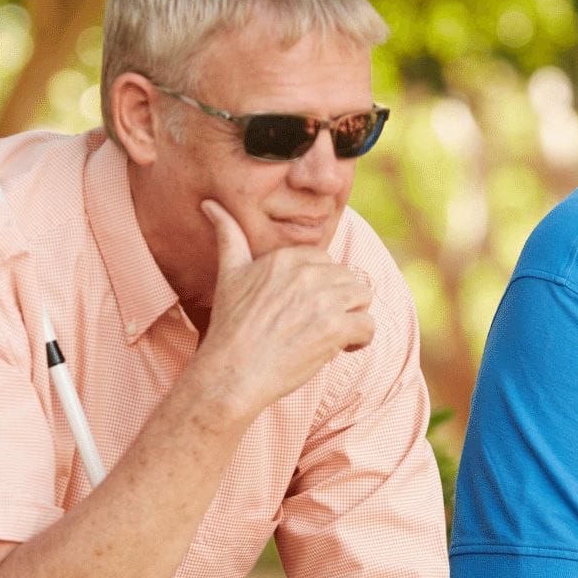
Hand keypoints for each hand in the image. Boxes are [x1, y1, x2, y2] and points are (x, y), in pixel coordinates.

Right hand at [186, 200, 373, 416]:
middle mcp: (306, 273)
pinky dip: (361, 339)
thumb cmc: (230, 328)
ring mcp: (322, 300)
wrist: (232, 373)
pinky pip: (368, 325)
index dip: (321, 286)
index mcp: (285, 258)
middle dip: (339, 302)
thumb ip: (228, 235)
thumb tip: (210, 204)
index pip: (325, 260)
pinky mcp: (334, 327)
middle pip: (347, 278)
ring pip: (363, 297)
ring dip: (353, 317)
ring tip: (333, 336)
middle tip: (318, 326)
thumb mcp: (229, 273)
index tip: (306, 307)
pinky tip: (342, 349)